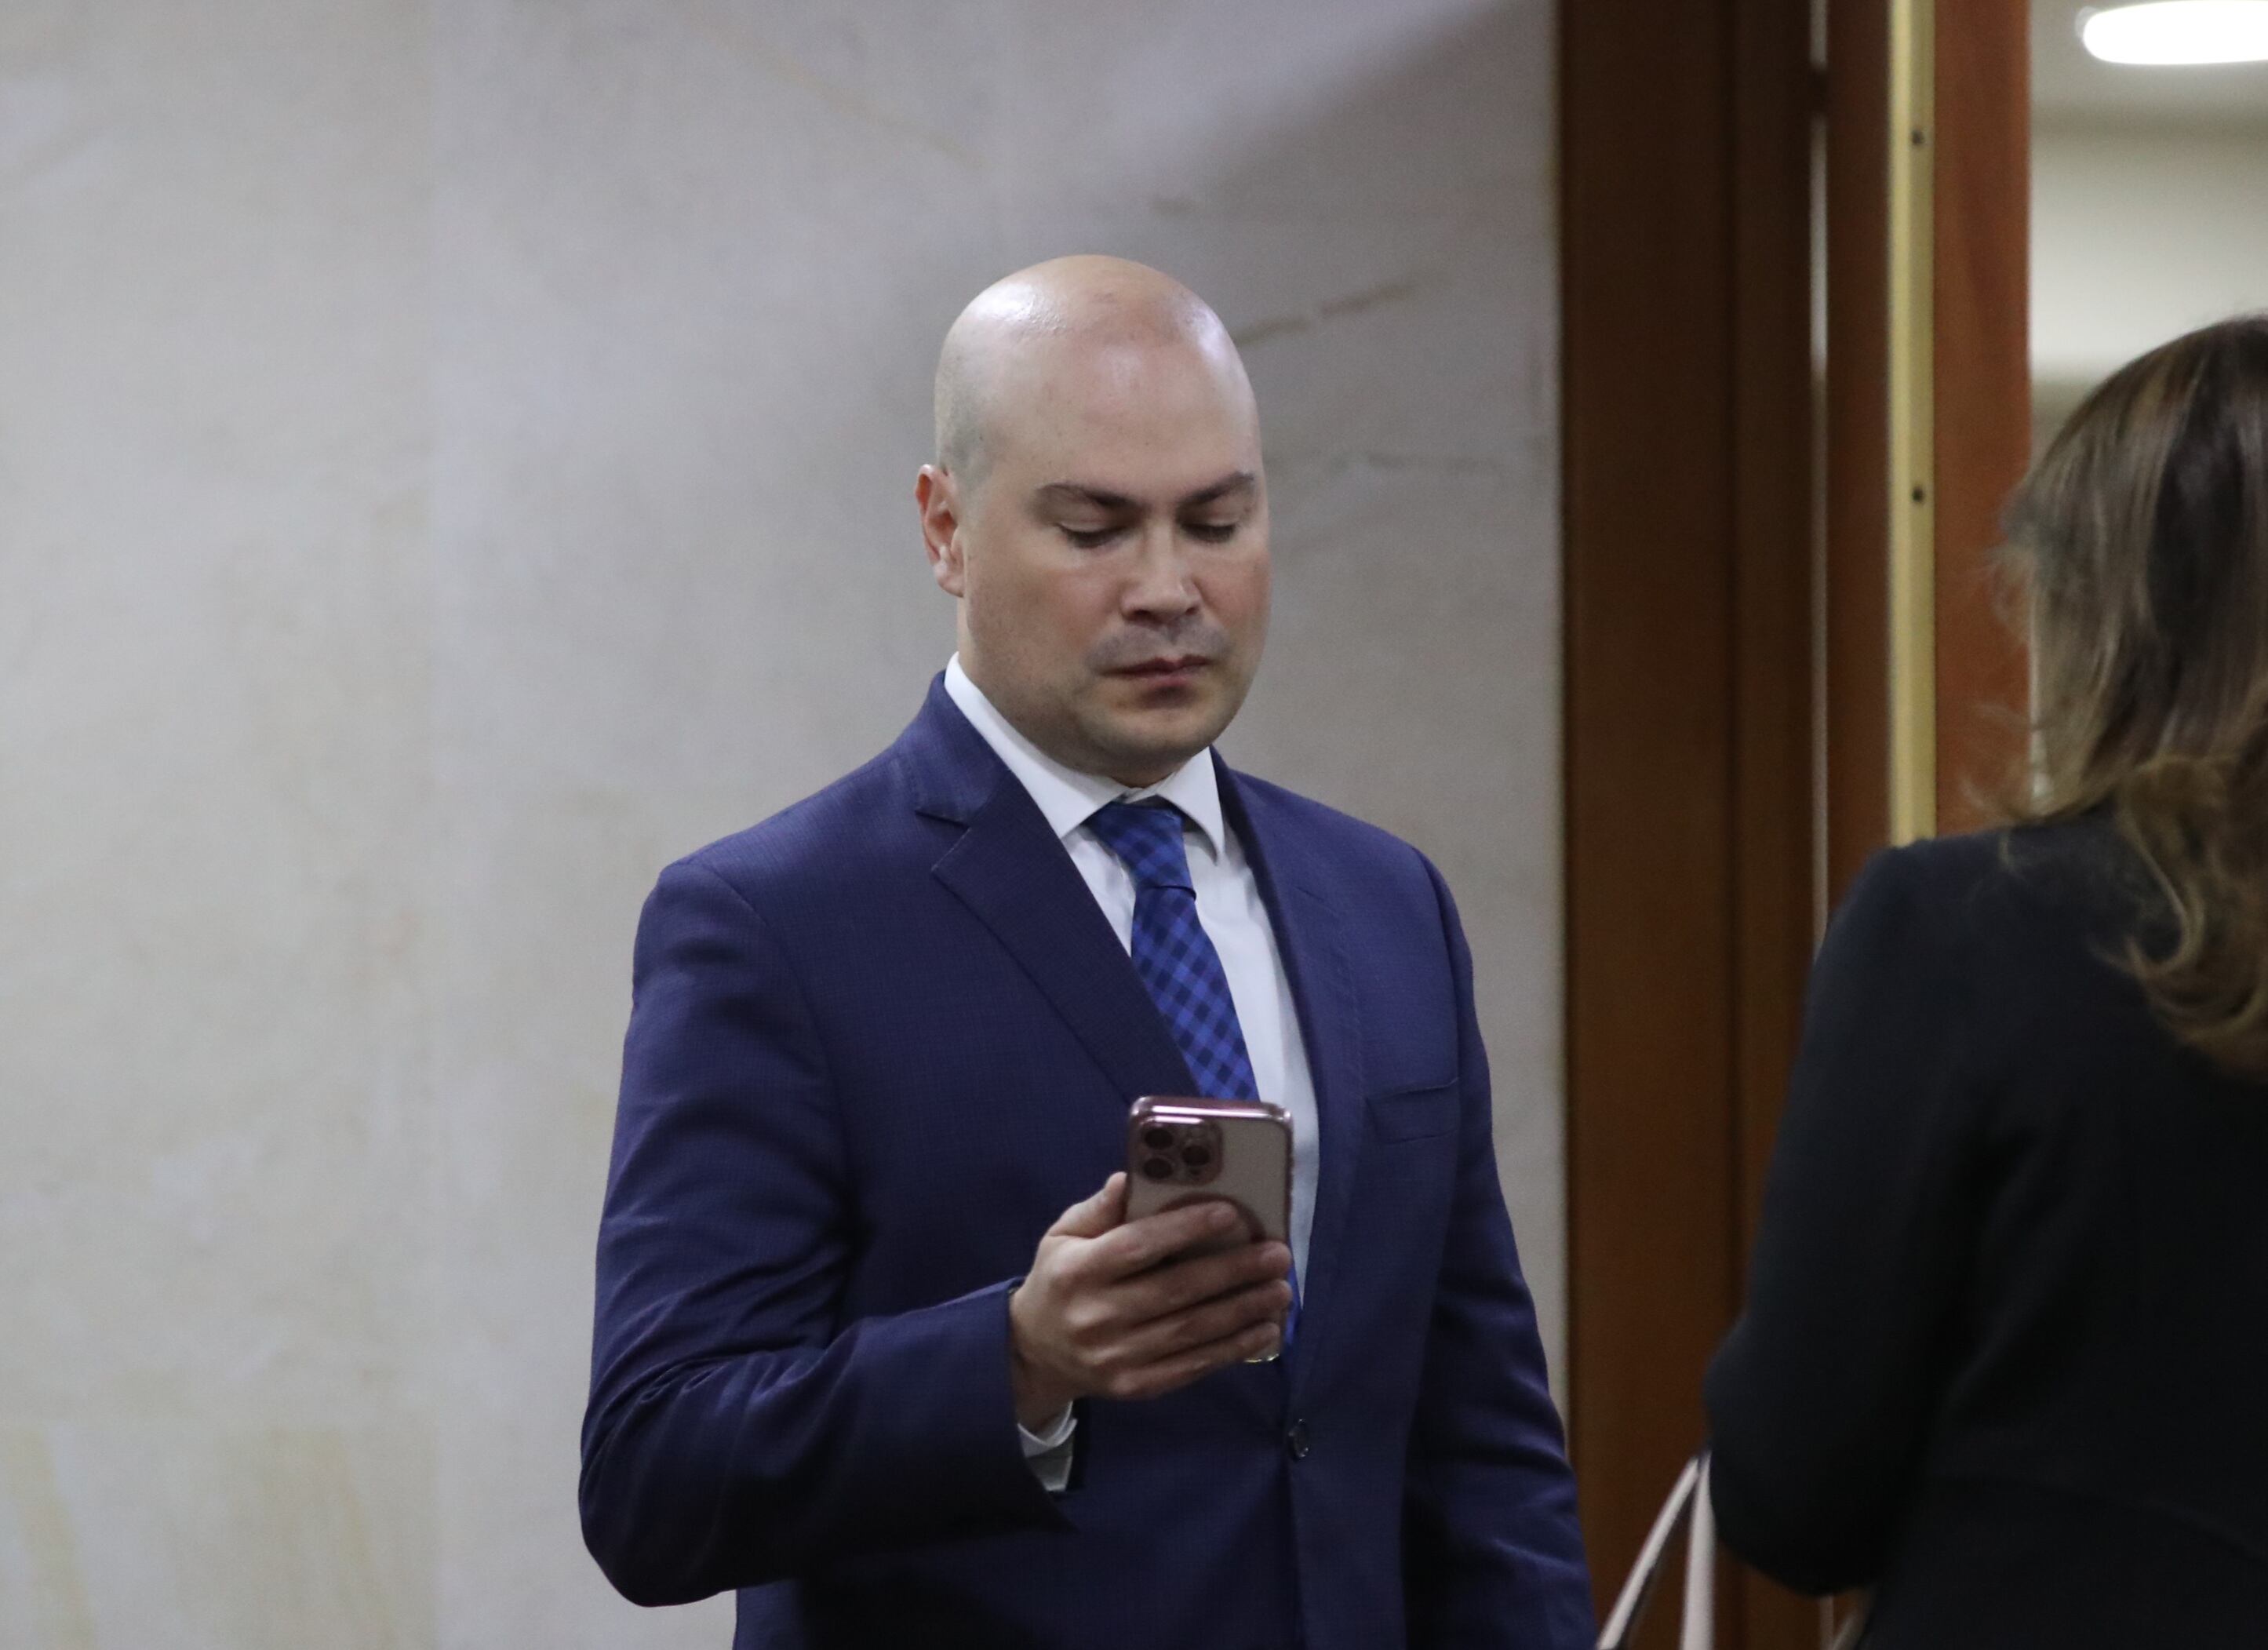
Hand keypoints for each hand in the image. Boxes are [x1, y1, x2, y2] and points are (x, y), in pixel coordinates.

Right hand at [1007, 1173, 1293, 1430]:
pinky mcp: (1135, 1386)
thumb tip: (1132, 1178)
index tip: (1231, 1213)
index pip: (1137, 1246)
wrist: (1036, 1352)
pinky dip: (1232, 1349)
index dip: (1185, 1229)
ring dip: (1243, 1311)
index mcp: (1078, 1271)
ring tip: (1281, 1292)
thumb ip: (1100, 1209)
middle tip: (1277, 1255)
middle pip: (1175, 1291)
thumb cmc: (1061, 1279)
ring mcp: (1116, 1356)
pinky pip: (1191, 1366)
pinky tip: (1263, 1331)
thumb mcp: (1063, 1236)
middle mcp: (1096, 1316)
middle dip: (1233, 1272)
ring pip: (1191, 1332)